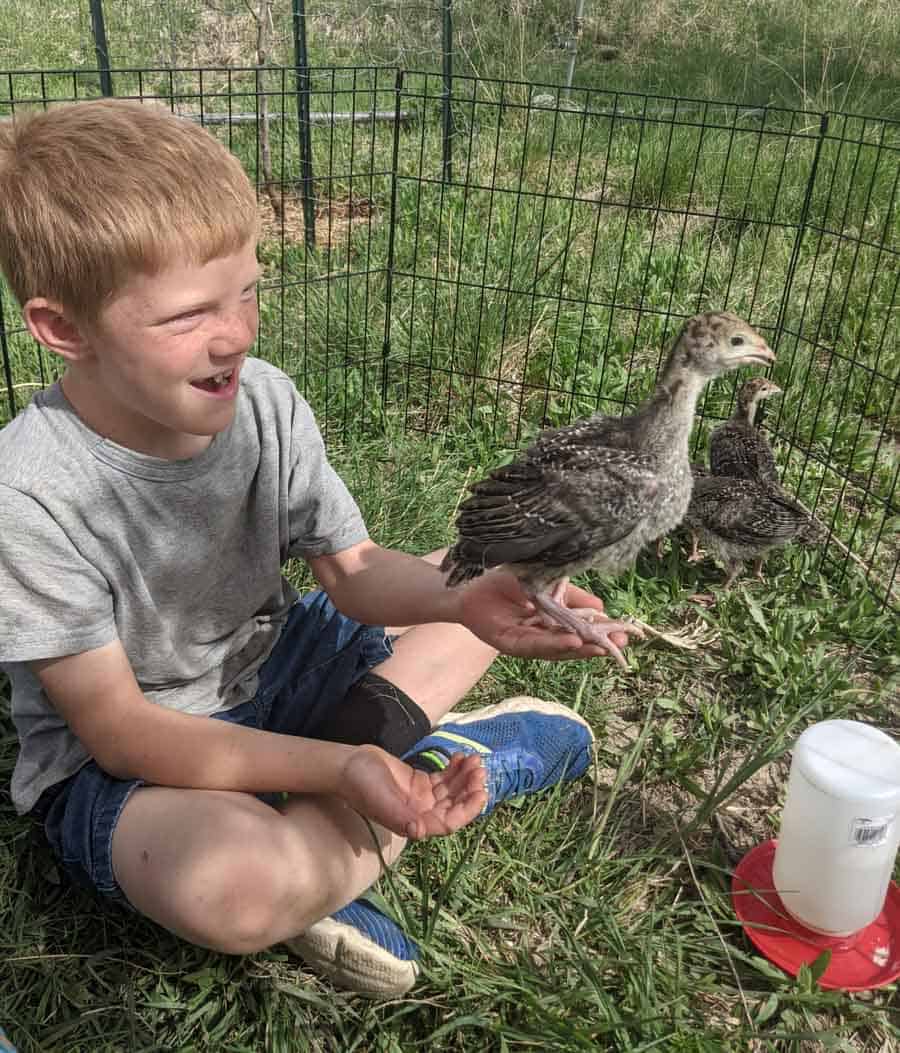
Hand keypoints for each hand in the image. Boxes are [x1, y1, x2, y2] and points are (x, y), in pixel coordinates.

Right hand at [341, 744, 487, 839]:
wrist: (347, 765)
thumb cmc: (361, 784)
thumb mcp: (380, 799)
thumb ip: (399, 816)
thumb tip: (419, 833)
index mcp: (413, 823)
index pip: (449, 823)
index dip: (467, 810)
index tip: (480, 792)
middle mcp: (421, 814)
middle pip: (454, 805)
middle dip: (469, 789)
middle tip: (479, 768)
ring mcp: (421, 798)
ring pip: (451, 791)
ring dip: (465, 777)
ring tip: (474, 758)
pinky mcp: (419, 783)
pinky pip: (443, 779)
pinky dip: (454, 769)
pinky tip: (460, 757)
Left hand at [456, 572, 632, 660]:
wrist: (468, 583)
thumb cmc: (505, 581)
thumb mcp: (547, 584)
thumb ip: (572, 596)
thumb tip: (601, 608)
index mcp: (552, 622)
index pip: (582, 631)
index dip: (603, 634)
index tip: (627, 634)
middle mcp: (542, 635)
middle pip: (573, 645)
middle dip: (597, 645)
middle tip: (620, 645)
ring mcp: (526, 641)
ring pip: (557, 649)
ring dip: (579, 648)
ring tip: (599, 646)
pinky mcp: (509, 644)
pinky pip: (535, 645)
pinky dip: (555, 643)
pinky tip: (573, 640)